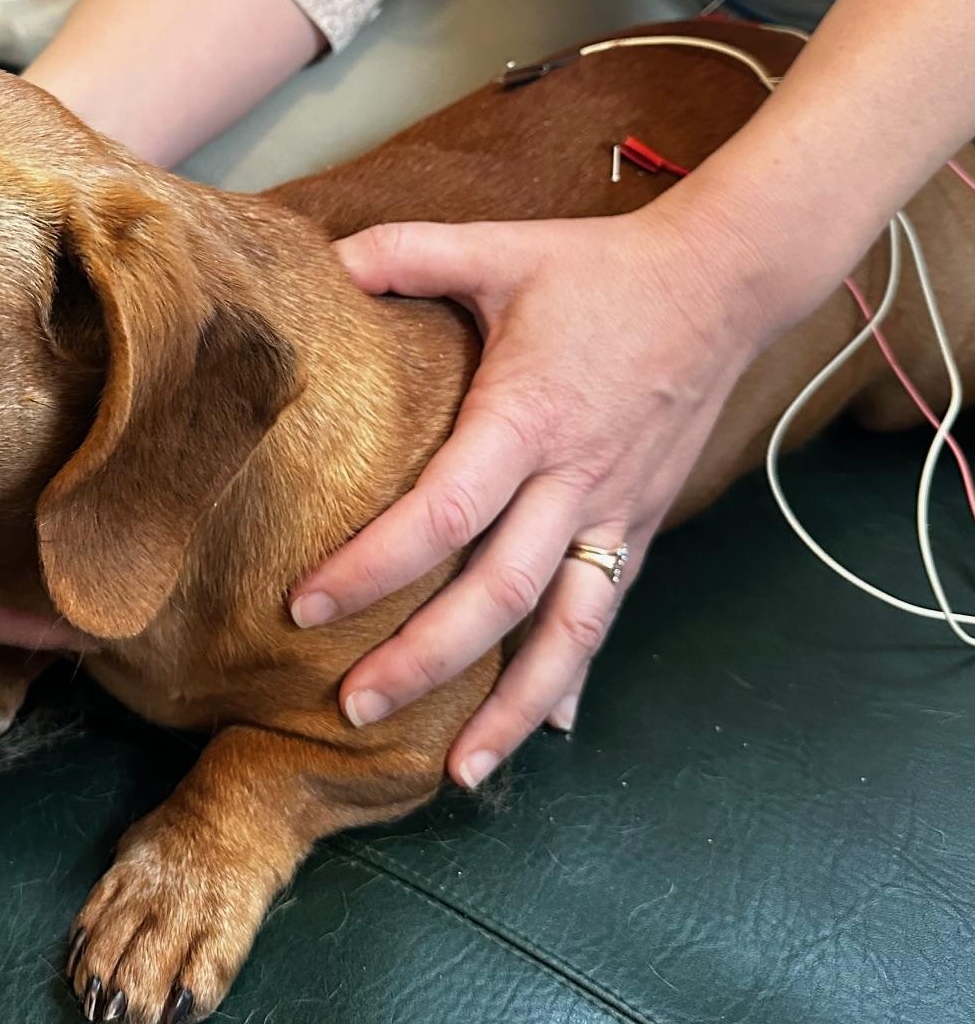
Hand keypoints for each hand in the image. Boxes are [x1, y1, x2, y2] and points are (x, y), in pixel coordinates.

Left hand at [288, 204, 777, 787]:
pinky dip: (575, 676)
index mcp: (527, 417)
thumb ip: (408, 253)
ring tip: (455, 773)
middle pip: (499, 595)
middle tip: (350, 708)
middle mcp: (575, 480)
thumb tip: (323, 262)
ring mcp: (617, 511)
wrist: (721, 284)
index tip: (302, 604)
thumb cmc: (600, 268)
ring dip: (512, 709)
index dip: (372, 565)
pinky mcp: (642, 524)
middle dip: (423, 661)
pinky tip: (552, 729)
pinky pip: (606, 612)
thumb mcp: (500, 250)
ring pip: (567, 632)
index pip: (443, 512)